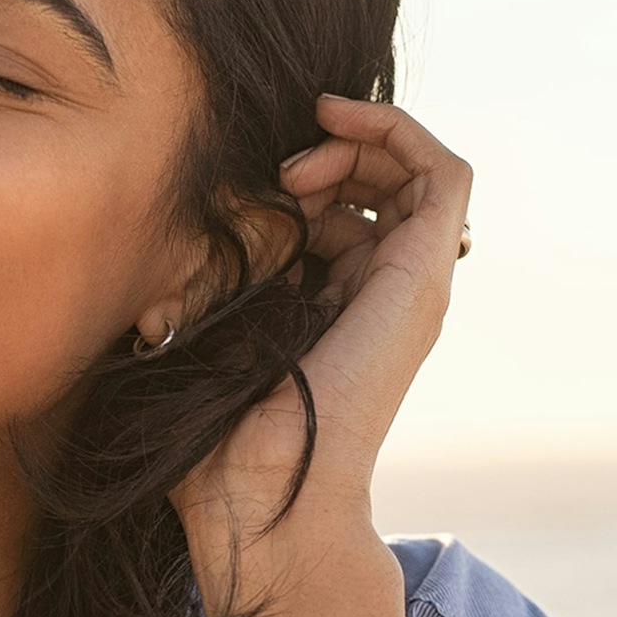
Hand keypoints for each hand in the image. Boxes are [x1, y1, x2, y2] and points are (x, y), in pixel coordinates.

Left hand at [172, 94, 471, 582]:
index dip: (299, 178)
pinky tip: (338, 123)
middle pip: (382, 184)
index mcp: (336, 306)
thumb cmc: (216, 438)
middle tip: (278, 174)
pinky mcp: (424, 276)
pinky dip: (398, 130)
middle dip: (330, 155)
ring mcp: (411, 284)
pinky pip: (446, 174)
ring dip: (358, 142)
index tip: (248, 187)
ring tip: (299, 165)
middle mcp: (383, 293)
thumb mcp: (199, 333)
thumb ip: (200, 289)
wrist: (260, 494)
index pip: (342, 211)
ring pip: (415, 172)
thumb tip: (171, 261)